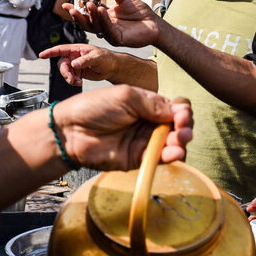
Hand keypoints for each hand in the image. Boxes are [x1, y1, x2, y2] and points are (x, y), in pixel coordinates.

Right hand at [39, 44, 120, 85]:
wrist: (113, 68)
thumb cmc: (107, 58)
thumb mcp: (97, 57)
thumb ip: (85, 60)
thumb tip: (74, 64)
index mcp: (77, 49)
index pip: (61, 49)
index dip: (50, 51)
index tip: (41, 55)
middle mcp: (74, 56)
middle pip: (62, 64)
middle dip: (65, 72)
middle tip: (72, 79)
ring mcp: (76, 65)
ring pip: (65, 72)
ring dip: (69, 78)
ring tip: (78, 82)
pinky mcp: (78, 73)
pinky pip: (70, 78)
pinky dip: (73, 82)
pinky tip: (79, 83)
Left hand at [52, 86, 191, 167]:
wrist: (70, 130)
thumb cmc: (93, 107)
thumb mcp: (125, 97)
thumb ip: (152, 105)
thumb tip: (178, 112)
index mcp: (147, 104)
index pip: (175, 108)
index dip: (182, 111)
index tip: (181, 114)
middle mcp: (148, 123)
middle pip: (178, 126)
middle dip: (185, 127)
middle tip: (183, 128)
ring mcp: (144, 141)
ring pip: (172, 144)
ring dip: (181, 141)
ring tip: (181, 139)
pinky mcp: (137, 159)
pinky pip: (158, 159)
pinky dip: (170, 156)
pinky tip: (175, 151)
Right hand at [62, 0, 162, 48]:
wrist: (155, 23)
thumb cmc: (141, 12)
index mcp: (104, 17)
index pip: (87, 14)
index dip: (76, 10)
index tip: (66, 4)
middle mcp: (105, 26)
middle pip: (87, 23)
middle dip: (78, 16)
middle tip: (71, 8)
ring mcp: (110, 34)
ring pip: (96, 27)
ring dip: (91, 16)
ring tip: (89, 4)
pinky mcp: (118, 39)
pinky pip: (108, 31)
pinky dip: (104, 20)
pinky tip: (102, 11)